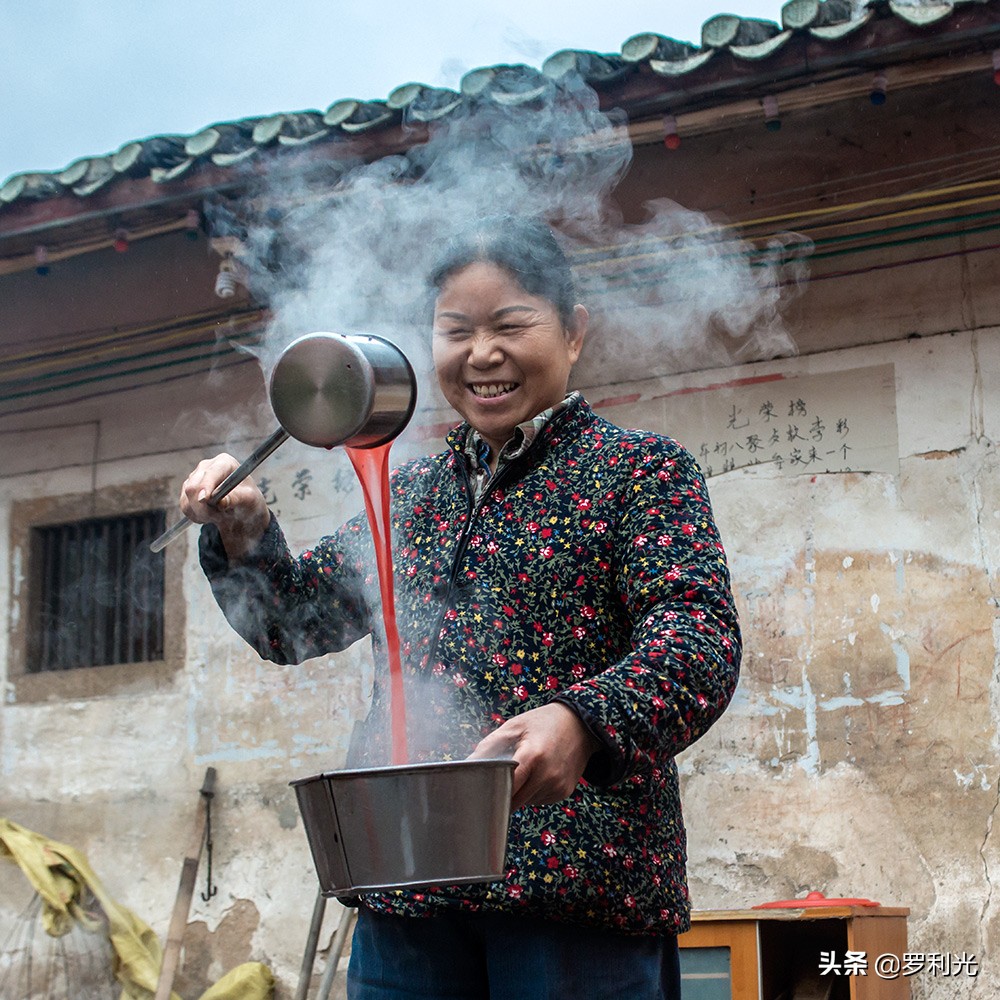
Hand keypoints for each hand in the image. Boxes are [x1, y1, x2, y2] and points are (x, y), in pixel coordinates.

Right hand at [179, 454, 270, 558]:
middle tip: (220, 516)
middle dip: (204, 506)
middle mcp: (206, 466)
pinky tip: (210, 515)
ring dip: (202, 513)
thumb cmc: (248, 499)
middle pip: (193, 487)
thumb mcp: (249, 499)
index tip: (206, 499)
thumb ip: (236, 498)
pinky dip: (196, 516)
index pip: (211, 473)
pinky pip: (185, 507)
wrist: (242, 508)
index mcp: (224, 462)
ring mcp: (194, 478)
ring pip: (187, 499)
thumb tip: (221, 502)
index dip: (206, 486)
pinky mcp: (187, 490)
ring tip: (219, 515)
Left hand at [470, 702, 601, 808]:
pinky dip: (533, 791)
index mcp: (532, 756)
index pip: (506, 788)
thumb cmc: (542, 723)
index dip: (490, 793)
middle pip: (514, 800)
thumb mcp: (514, 727)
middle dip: (502, 793)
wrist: (580, 724)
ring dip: (519, 792)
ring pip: (526, 801)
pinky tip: (537, 774)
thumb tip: (464, 765)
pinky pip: (539, 799)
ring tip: (524, 770)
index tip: (478, 794)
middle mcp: (547, 775)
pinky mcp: (564, 792)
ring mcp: (557, 786)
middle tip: (496, 781)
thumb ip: (488, 747)